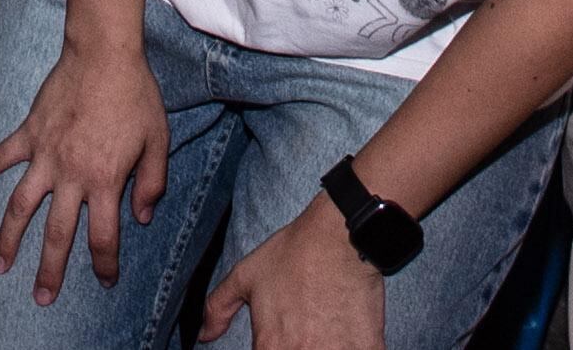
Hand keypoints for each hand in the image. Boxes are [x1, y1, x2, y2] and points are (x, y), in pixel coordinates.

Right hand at [0, 42, 169, 301]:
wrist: (104, 54)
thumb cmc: (136, 95)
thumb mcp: (158, 140)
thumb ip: (151, 182)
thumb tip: (140, 216)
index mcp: (105, 180)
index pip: (103, 236)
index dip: (104, 263)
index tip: (105, 278)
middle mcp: (71, 174)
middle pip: (56, 233)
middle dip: (49, 270)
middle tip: (41, 298)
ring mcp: (45, 155)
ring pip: (20, 206)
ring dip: (7, 238)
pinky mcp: (29, 133)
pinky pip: (1, 156)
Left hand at [198, 197, 382, 349]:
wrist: (342, 234)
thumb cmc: (295, 252)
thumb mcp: (246, 275)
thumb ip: (218, 308)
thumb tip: (204, 335)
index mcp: (271, 347)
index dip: (271, 349)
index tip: (279, 341)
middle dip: (299, 348)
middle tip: (306, 332)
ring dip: (326, 348)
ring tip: (325, 334)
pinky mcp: (368, 348)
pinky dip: (355, 348)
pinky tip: (348, 336)